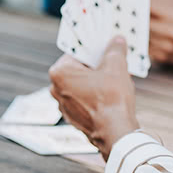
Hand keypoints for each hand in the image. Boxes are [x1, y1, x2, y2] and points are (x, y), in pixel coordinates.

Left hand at [49, 37, 140, 158]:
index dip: (93, 50)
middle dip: (95, 66)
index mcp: (59, 73)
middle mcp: (54, 89)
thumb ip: (115, 50)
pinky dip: (94, 96)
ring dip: (95, 82)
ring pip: (81, 86)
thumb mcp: (116, 67)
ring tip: (115, 79)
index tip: (105, 47)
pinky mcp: (72, 118)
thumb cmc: (112, 98)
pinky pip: (83, 100)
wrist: (115, 133)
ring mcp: (62, 105)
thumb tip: (117, 39)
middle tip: (113, 62)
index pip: (76, 54)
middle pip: (78, 70)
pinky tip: (110, 96)